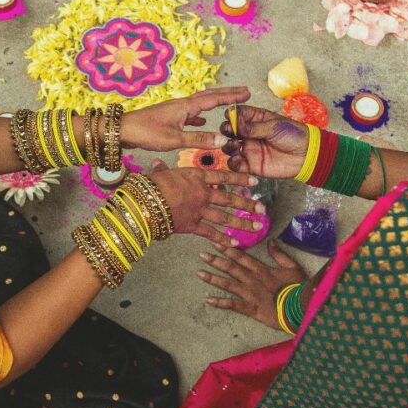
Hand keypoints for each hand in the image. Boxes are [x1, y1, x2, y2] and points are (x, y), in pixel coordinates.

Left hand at [121, 87, 250, 151]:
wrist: (122, 130)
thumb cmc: (146, 133)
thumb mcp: (175, 139)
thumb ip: (200, 139)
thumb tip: (224, 140)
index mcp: (185, 106)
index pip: (214, 99)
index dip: (231, 96)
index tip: (247, 92)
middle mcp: (181, 105)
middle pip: (208, 96)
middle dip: (227, 94)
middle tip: (243, 91)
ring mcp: (174, 110)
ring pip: (199, 104)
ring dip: (214, 103)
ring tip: (227, 103)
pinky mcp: (168, 117)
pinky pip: (190, 113)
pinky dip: (200, 115)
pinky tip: (201, 121)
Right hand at [146, 159, 263, 245]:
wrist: (145, 203)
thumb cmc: (150, 185)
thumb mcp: (160, 174)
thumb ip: (163, 170)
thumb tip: (157, 163)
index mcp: (196, 177)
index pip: (223, 176)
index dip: (240, 178)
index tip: (255, 180)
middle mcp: (202, 193)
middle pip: (229, 198)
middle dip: (247, 203)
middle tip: (262, 208)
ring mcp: (199, 210)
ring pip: (225, 217)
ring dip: (242, 222)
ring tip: (256, 227)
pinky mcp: (192, 226)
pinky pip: (210, 233)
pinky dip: (222, 239)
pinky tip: (234, 243)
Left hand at [197, 240, 308, 329]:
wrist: (299, 306)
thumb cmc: (297, 287)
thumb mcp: (292, 266)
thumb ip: (279, 254)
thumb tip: (271, 241)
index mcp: (261, 269)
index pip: (241, 257)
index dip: (228, 249)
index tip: (216, 243)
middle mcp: (252, 279)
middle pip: (231, 268)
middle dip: (215, 260)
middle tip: (202, 254)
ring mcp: (249, 294)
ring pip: (228, 284)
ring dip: (213, 278)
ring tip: (199, 273)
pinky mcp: (250, 308)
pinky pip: (233, 305)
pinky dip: (220, 302)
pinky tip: (208, 300)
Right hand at [220, 105, 309, 178]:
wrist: (306, 155)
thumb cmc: (293, 135)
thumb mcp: (274, 127)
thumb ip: (254, 127)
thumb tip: (236, 125)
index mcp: (255, 119)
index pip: (237, 114)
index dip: (231, 115)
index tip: (230, 116)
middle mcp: (249, 133)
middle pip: (229, 130)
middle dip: (226, 130)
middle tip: (231, 131)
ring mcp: (249, 149)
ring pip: (229, 147)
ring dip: (228, 146)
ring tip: (235, 145)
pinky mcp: (251, 164)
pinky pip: (236, 164)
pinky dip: (233, 162)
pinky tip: (238, 159)